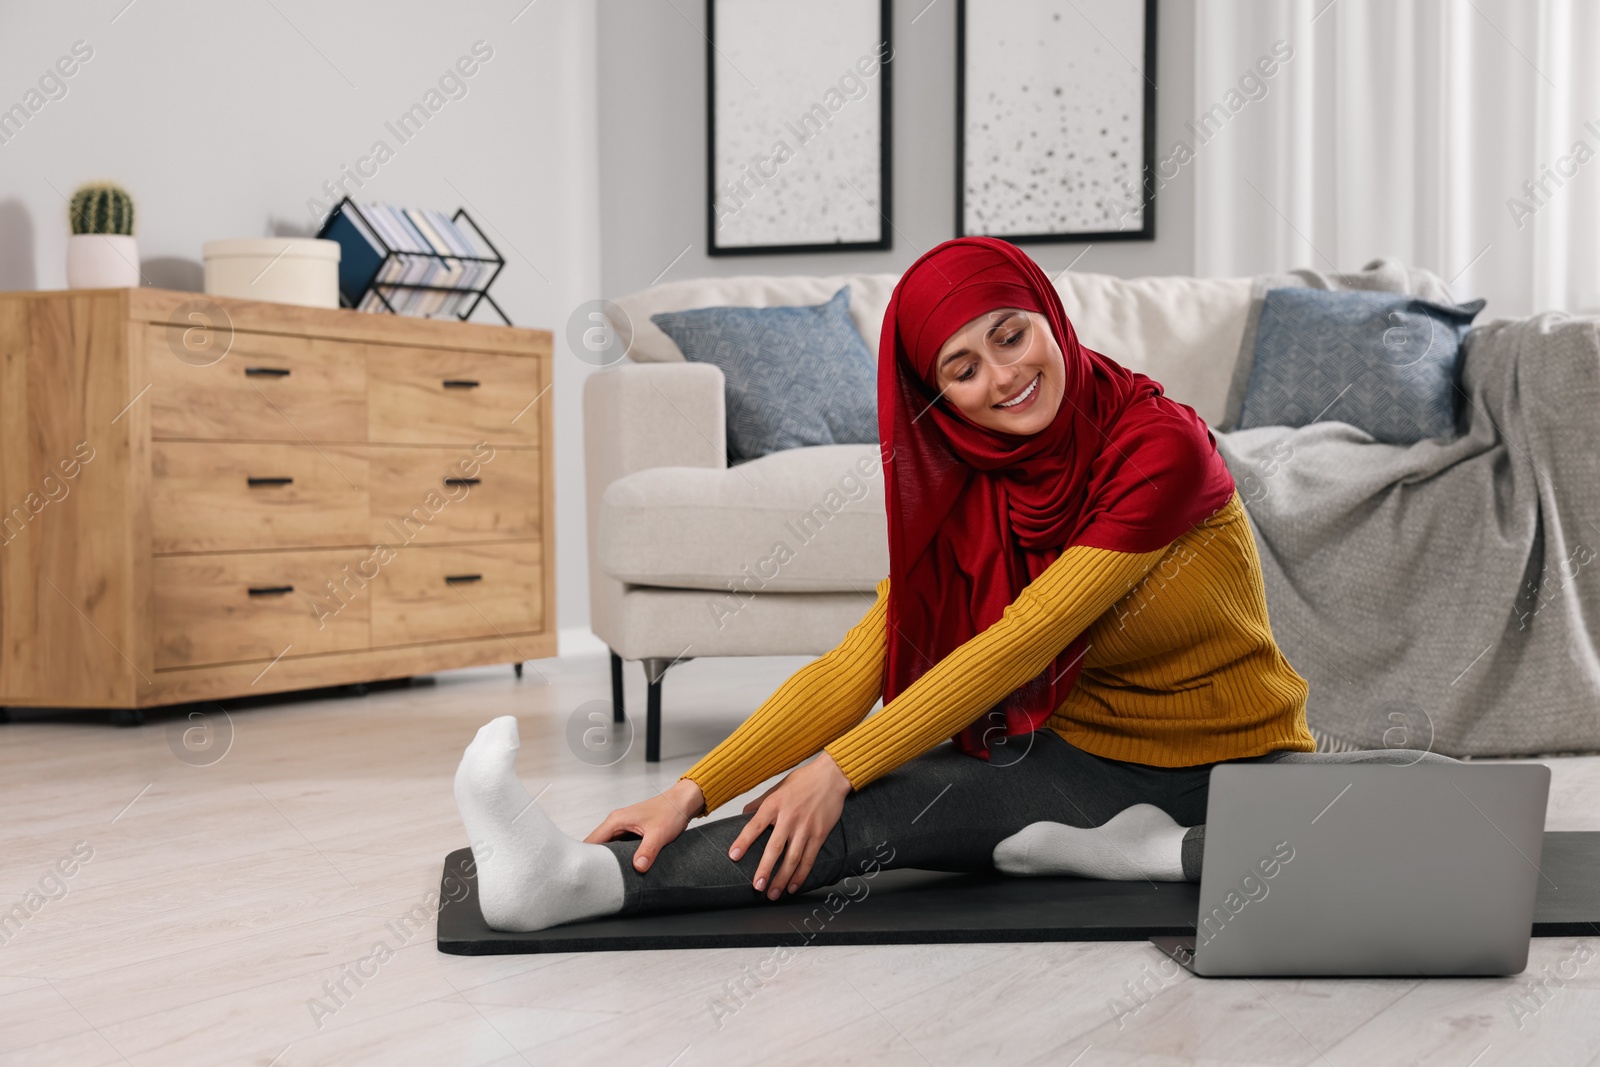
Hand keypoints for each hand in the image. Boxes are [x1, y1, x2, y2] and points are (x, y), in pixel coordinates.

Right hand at [584, 777, 704, 872]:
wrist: (682, 802)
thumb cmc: (670, 811)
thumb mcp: (659, 834)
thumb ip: (647, 850)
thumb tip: (638, 867)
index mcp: (616, 820)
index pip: (591, 841)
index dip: (586, 858)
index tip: (586, 875)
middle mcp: (616, 823)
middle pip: (597, 845)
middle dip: (596, 862)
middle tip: (596, 881)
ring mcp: (623, 827)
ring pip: (608, 847)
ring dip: (608, 860)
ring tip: (607, 878)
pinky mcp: (631, 832)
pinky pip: (619, 847)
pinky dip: (619, 857)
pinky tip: (622, 869)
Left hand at [728, 752, 851, 899]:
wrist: (831, 776)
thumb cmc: (803, 780)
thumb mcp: (777, 787)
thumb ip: (760, 803)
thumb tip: (743, 815)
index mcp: (774, 804)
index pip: (755, 825)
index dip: (743, 841)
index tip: (733, 856)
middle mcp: (789, 817)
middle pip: (775, 848)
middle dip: (765, 870)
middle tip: (757, 887)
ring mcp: (806, 827)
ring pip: (792, 858)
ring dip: (782, 878)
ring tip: (773, 894)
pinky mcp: (820, 834)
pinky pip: (809, 858)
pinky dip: (801, 874)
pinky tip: (793, 886)